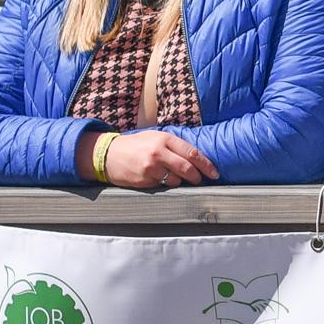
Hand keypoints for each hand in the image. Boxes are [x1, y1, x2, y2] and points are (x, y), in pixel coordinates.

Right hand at [102, 131, 218, 191]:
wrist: (109, 154)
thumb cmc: (136, 145)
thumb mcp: (155, 137)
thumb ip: (174, 145)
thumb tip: (197, 157)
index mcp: (164, 139)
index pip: (192, 153)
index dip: (206, 165)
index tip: (214, 173)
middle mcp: (158, 153)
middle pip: (187, 169)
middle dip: (198, 177)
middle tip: (201, 180)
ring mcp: (151, 168)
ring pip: (177, 180)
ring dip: (182, 182)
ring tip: (177, 178)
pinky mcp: (144, 180)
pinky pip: (163, 186)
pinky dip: (167, 184)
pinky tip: (161, 179)